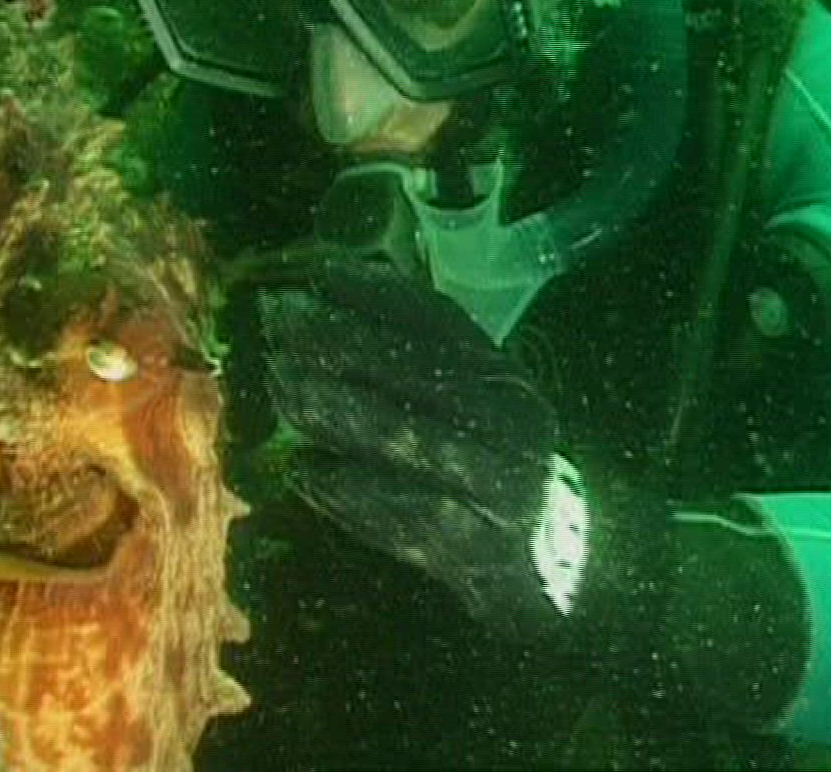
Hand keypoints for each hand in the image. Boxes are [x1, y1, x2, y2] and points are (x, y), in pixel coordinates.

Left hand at [256, 255, 587, 638]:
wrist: (551, 561)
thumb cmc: (489, 466)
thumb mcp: (474, 403)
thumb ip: (420, 361)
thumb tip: (334, 301)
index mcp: (506, 380)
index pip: (440, 322)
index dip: (378, 293)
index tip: (319, 270)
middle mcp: (509, 422)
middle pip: (415, 371)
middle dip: (339, 340)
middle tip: (278, 320)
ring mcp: (495, 483)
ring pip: (404, 435)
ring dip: (333, 406)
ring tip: (278, 381)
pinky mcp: (473, 543)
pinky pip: (400, 512)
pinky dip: (347, 492)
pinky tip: (302, 471)